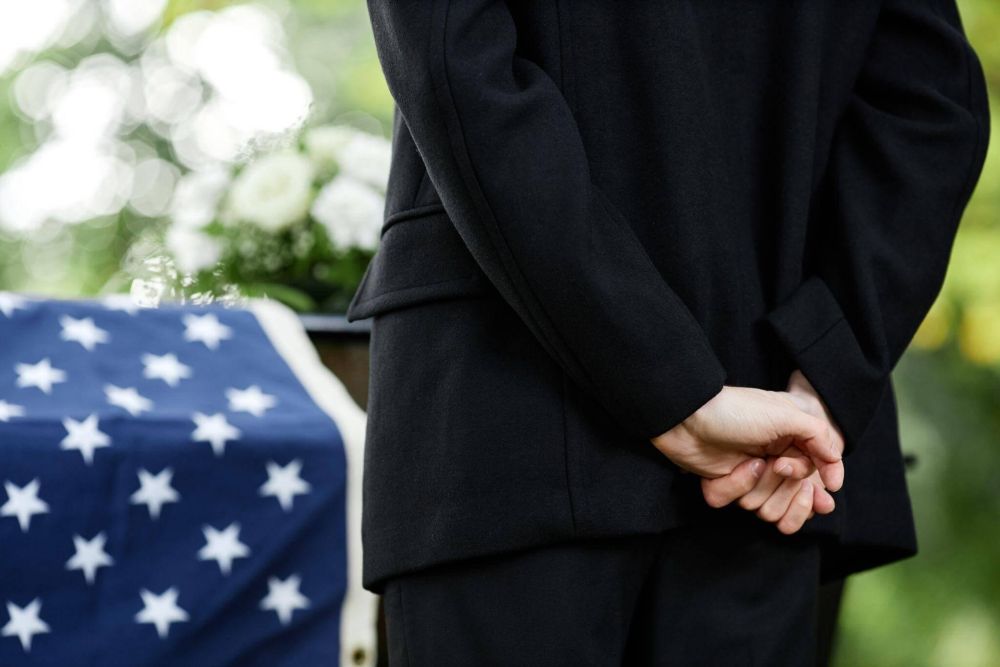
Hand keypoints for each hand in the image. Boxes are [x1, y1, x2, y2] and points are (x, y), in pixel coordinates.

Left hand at [699, 370, 845, 533]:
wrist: (687, 417)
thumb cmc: (736, 411)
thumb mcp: (785, 414)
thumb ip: (818, 435)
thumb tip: (836, 463)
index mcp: (790, 442)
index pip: (815, 478)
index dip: (817, 488)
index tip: (820, 492)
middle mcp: (772, 460)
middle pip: (792, 499)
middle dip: (784, 487)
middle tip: (775, 466)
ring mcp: (747, 474)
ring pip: (764, 506)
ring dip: (756, 486)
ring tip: (748, 462)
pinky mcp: (724, 484)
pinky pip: (734, 502)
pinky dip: (731, 488)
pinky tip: (726, 470)